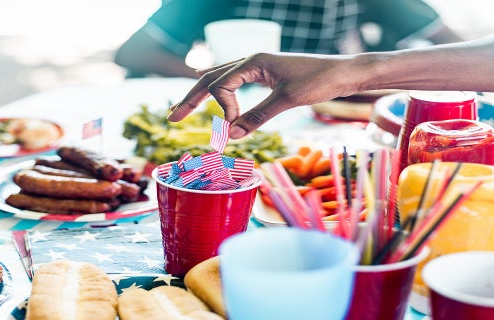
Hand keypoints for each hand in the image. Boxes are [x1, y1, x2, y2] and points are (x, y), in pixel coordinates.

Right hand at [168, 52, 359, 138]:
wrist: (345, 72)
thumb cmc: (320, 80)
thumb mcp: (287, 99)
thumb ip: (257, 116)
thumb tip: (230, 136)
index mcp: (253, 61)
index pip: (221, 85)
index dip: (223, 110)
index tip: (235, 127)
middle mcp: (251, 61)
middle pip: (211, 78)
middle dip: (191, 99)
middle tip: (172, 117)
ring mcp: (257, 67)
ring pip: (220, 78)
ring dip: (200, 94)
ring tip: (182, 108)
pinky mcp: (264, 75)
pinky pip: (233, 79)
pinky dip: (217, 87)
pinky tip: (207, 85)